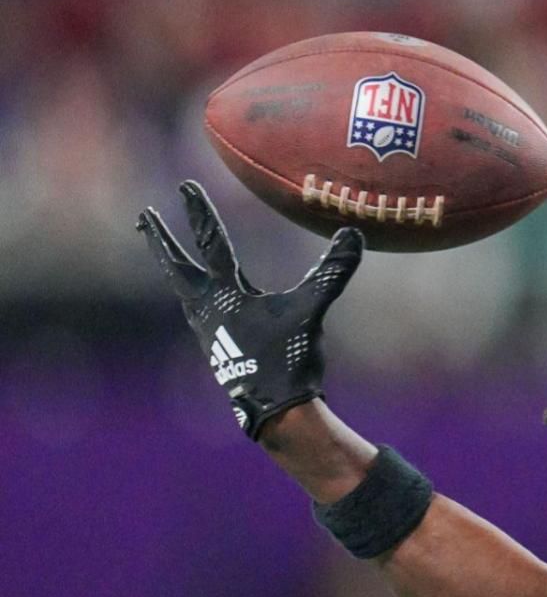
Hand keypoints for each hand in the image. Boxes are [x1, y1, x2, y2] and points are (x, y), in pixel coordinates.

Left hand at [136, 181, 363, 438]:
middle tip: (143, 218)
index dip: (198, 213)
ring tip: (171, 257)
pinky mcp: (215, 347)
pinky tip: (203, 301)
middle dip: (160, 239)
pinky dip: (194, 294)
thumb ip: (331, 271)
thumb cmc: (289, 358)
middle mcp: (207, 309)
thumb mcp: (312, 310)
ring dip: (175, 267)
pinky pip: (198, 309)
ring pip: (184, 289)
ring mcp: (206, 330)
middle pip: (176, 266)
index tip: (184, 187)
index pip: (211, 244)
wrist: (274, 409)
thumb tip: (353, 234)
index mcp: (225, 295)